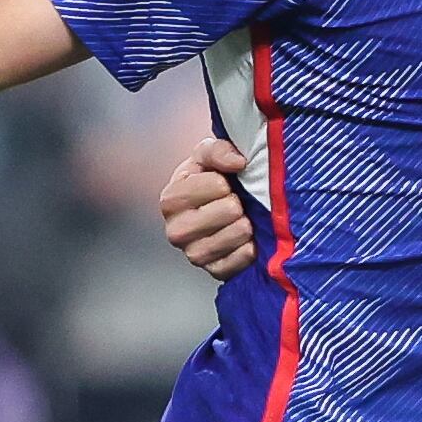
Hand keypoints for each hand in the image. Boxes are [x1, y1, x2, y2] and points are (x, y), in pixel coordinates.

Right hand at [161, 137, 259, 277]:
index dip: (227, 182)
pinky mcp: (215, 271)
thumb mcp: (209, 156)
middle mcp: (176, 230)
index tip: (224, 184)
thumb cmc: (213, 180)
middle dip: (239, 203)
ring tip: (242, 219)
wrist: (223, 210)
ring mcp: (194, 254)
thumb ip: (219, 150)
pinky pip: (243, 258)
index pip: (216, 186)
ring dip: (248, 224)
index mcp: (171, 199)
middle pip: (229, 210)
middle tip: (235, 204)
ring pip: (239, 233)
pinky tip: (247, 240)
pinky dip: (251, 247)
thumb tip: (238, 162)